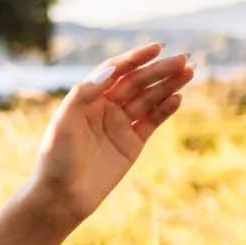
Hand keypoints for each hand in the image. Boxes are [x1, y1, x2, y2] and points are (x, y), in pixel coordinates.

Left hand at [33, 43, 193, 223]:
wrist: (62, 197)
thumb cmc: (57, 158)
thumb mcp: (65, 121)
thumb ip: (86, 92)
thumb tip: (111, 69)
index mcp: (88, 97)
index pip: (116, 70)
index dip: (136, 58)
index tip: (157, 48)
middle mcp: (105, 108)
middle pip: (137, 82)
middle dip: (160, 70)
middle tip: (183, 60)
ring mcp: (120, 125)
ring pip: (148, 100)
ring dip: (168, 86)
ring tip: (188, 73)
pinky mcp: (132, 144)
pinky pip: (152, 122)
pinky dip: (165, 109)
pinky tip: (178, 98)